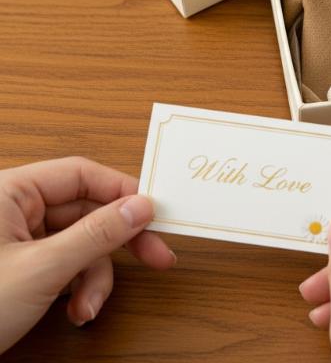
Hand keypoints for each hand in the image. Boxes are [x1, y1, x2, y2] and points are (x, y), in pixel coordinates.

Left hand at [0, 156, 175, 352]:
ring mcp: (17, 241)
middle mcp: (14, 210)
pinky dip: (77, 290)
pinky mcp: (20, 268)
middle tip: (158, 257)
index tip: (155, 214)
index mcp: (11, 192)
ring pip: (80, 244)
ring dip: (94, 278)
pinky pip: (65, 266)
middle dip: (117, 243)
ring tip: (89, 310)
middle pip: (87, 211)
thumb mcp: (41, 271)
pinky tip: (75, 314)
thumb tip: (141, 206)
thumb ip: (96, 235)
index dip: (121, 192)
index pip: (81, 175)